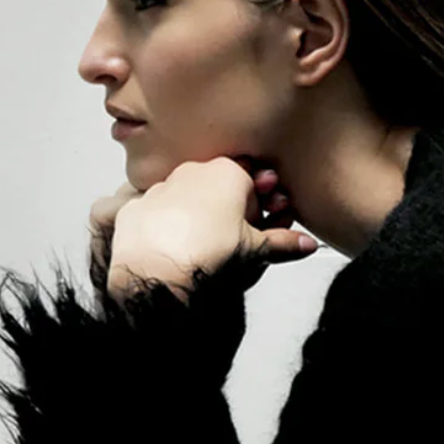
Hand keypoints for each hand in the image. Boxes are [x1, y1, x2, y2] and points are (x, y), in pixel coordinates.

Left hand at [100, 157, 317, 306]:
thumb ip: (282, 243)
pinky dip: (170, 227)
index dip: (263, 209)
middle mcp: (193, 172)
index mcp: (228, 173)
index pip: (255, 185)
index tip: (266, 228)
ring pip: (190, 199)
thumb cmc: (208, 254)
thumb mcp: (255, 250)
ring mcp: (163, 187)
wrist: (158, 271)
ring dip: (201, 218)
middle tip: (242, 240)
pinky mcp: (138, 207)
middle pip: (221, 189)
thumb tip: (304, 245)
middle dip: (234, 211)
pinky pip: (161, 214)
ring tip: (207, 250)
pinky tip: (177, 250)